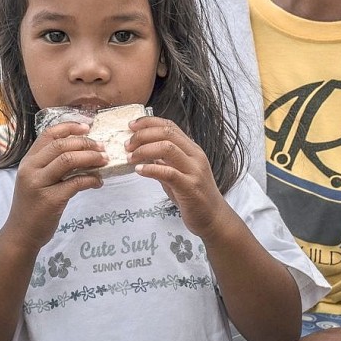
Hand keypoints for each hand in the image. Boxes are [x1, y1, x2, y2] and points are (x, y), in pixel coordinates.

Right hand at [7, 121, 107, 248]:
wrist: (22, 233)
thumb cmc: (33, 205)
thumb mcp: (36, 179)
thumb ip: (51, 164)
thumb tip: (83, 150)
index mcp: (28, 160)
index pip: (49, 134)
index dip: (70, 127)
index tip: (88, 127)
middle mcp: (31, 169)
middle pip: (61, 145)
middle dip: (86, 143)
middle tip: (102, 147)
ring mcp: (39, 184)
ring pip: (68, 160)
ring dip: (91, 158)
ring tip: (104, 161)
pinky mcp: (50, 200)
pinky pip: (76, 183)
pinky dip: (91, 179)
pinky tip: (98, 182)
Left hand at [127, 116, 228, 237]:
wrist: (214, 218)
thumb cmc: (194, 196)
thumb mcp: (178, 173)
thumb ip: (163, 161)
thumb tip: (143, 151)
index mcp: (192, 149)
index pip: (170, 126)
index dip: (148, 122)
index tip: (131, 126)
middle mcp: (195, 156)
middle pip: (167, 133)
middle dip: (143, 135)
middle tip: (127, 145)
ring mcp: (194, 171)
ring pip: (168, 148)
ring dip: (144, 150)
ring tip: (130, 158)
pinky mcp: (190, 187)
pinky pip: (168, 172)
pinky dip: (151, 169)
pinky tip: (139, 171)